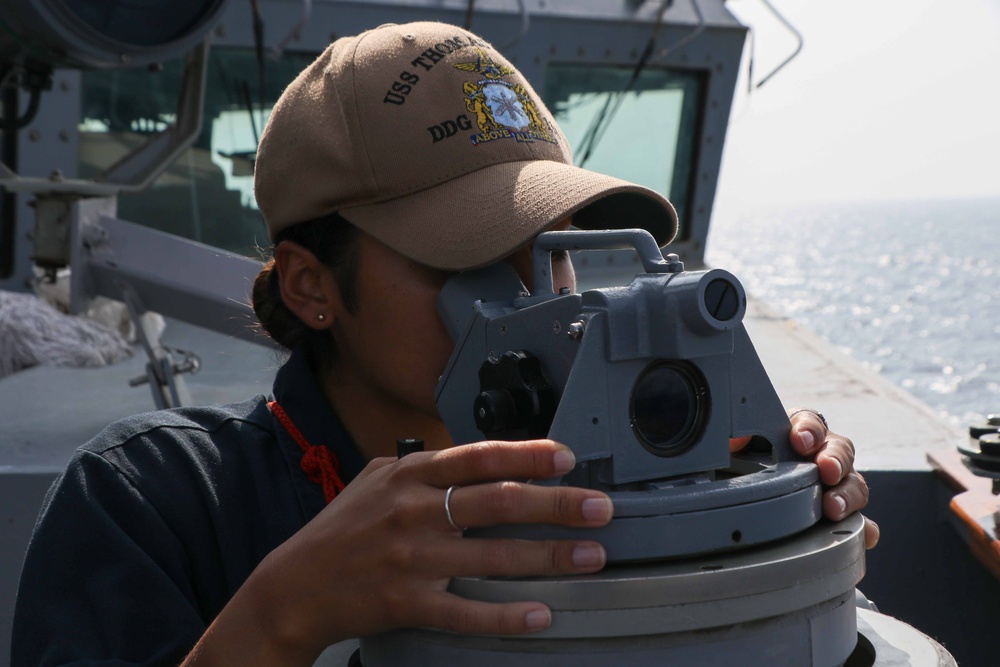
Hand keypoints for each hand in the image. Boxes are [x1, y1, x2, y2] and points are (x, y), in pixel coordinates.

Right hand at [225, 440, 612, 660]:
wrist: (295, 586)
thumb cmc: (343, 530)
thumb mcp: (377, 479)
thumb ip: (427, 467)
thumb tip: (481, 458)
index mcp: (409, 475)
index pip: (478, 457)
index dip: (526, 455)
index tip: (567, 458)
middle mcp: (412, 510)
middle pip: (497, 502)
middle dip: (556, 504)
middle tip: (600, 508)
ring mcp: (410, 557)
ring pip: (491, 555)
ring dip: (548, 556)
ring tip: (591, 556)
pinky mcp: (405, 601)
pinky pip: (464, 610)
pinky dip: (504, 614)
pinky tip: (539, 614)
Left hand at [729, 409, 877, 549]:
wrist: (743, 487)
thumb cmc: (742, 463)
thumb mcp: (735, 449)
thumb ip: (735, 439)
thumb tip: (736, 439)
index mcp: (797, 431)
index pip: (810, 420)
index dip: (808, 429)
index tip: (800, 440)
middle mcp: (822, 454)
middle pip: (840, 450)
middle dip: (835, 460)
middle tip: (826, 471)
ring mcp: (835, 484)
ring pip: (854, 484)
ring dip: (847, 495)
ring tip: (833, 508)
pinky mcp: (840, 513)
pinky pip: (860, 521)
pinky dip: (864, 528)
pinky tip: (863, 536)